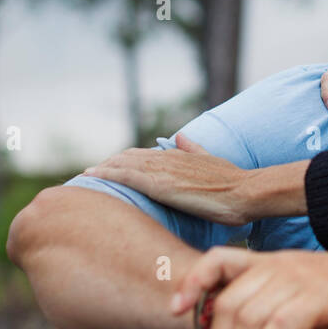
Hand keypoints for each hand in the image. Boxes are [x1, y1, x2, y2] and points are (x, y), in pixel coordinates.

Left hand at [83, 133, 254, 225]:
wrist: (246, 192)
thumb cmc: (233, 183)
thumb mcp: (210, 159)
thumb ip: (193, 148)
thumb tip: (179, 136)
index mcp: (177, 156)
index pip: (140, 155)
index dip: (121, 160)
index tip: (105, 167)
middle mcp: (166, 160)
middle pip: (126, 157)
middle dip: (106, 165)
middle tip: (86, 174)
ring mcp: (163, 171)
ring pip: (122, 164)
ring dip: (100, 169)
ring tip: (81, 176)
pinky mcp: (161, 185)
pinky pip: (127, 176)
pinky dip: (106, 174)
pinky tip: (91, 176)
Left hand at [172, 244, 327, 328]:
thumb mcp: (305, 286)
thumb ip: (273, 298)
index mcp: (273, 260)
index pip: (217, 259)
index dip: (191, 283)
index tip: (177, 311)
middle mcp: (280, 265)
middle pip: (226, 302)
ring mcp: (299, 280)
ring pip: (246, 319)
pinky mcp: (319, 299)